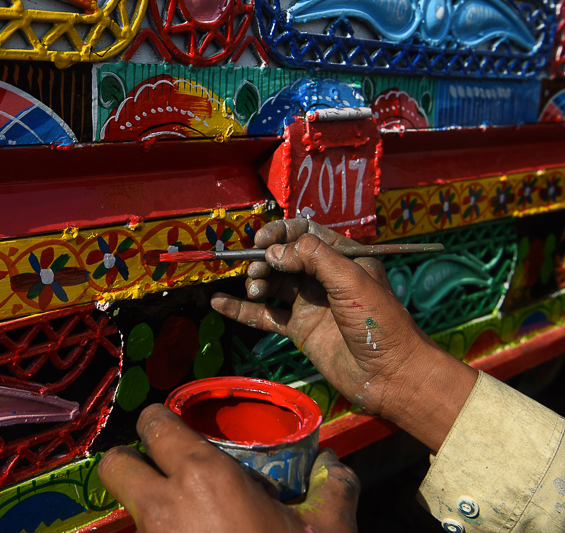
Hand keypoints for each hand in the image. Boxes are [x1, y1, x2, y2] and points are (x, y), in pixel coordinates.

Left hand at [98, 404, 358, 532]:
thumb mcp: (327, 531)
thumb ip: (331, 488)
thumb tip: (332, 462)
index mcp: (203, 476)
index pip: (154, 424)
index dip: (160, 423)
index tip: (176, 432)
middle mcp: (164, 505)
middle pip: (114, 465)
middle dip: (131, 462)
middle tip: (162, 471)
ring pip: (127, 509)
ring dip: (148, 507)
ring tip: (190, 519)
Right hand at [210, 218, 476, 450]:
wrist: (391, 375)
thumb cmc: (379, 322)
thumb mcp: (350, 279)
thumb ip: (312, 257)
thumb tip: (273, 252)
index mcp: (343, 258)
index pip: (305, 233)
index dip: (281, 233)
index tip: (263, 242)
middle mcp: (324, 277)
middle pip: (284, 257)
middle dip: (265, 260)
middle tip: (257, 272)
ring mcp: (310, 304)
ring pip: (272, 283)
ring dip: (256, 282)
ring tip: (254, 290)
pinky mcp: (299, 329)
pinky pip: (264, 315)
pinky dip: (240, 309)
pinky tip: (218, 303)